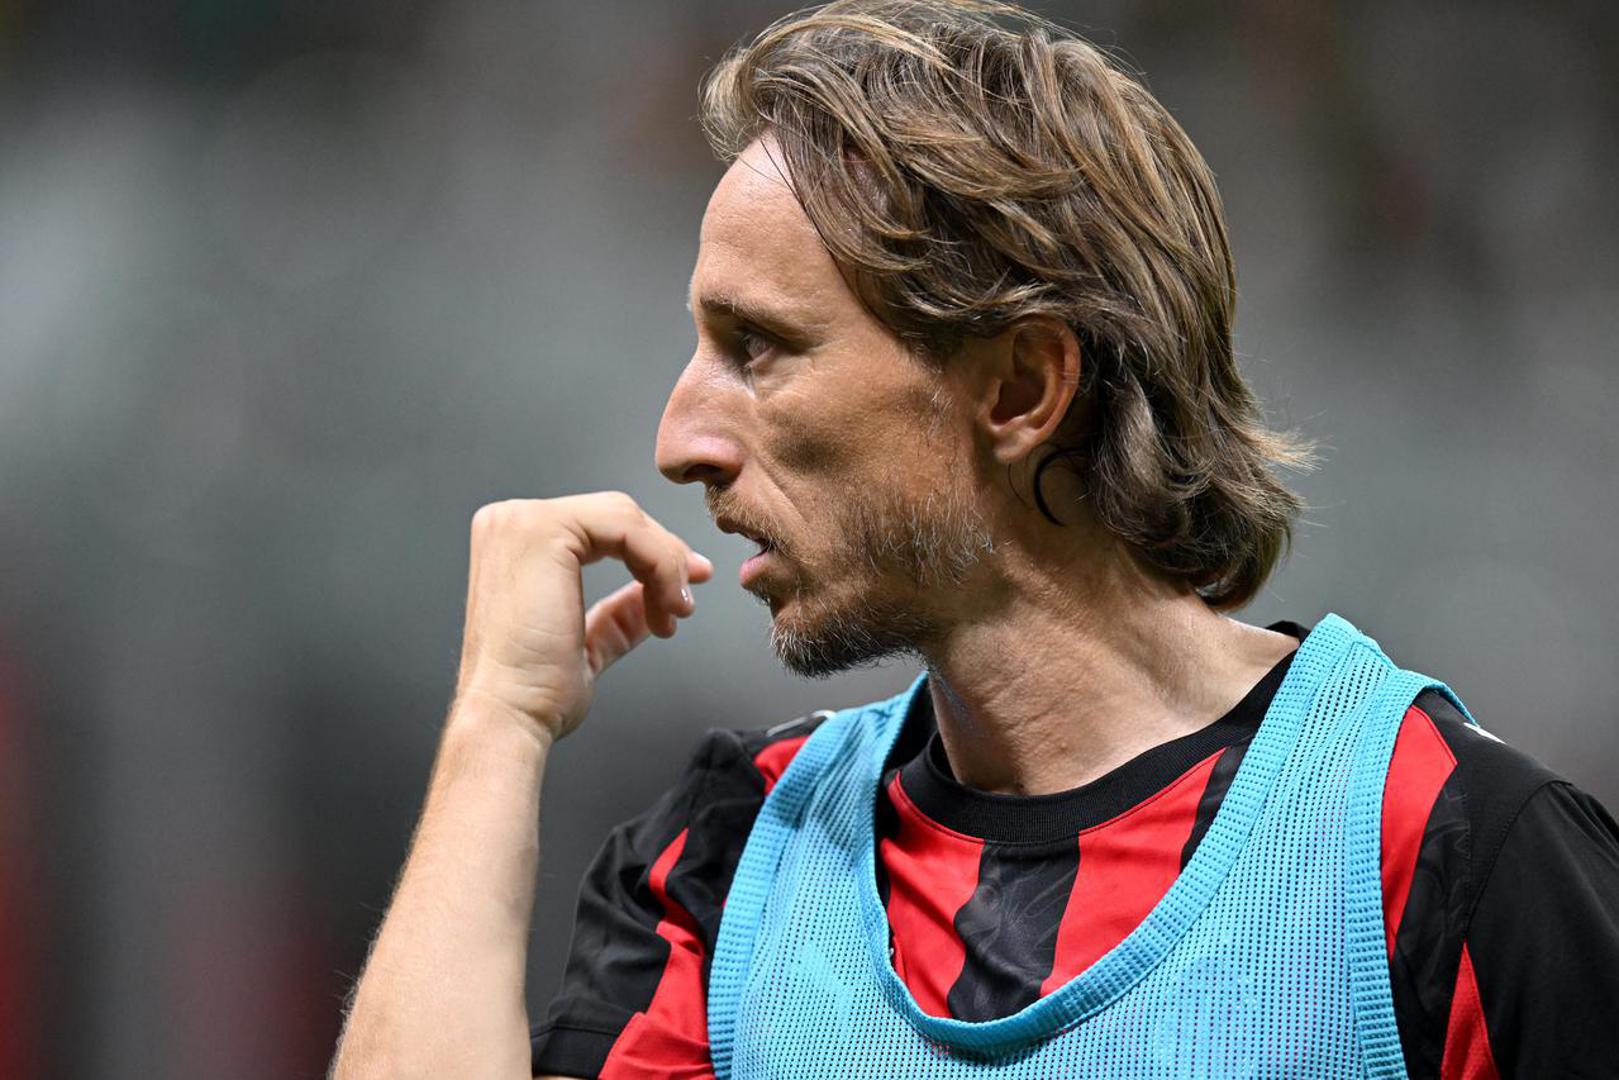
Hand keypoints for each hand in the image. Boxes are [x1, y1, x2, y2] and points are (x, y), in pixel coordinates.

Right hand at [452, 492, 712, 744]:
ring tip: (673, 612)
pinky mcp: (543, 529)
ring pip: (626, 519)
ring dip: (664, 566)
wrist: (509, 715)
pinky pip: (626, 529)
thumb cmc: (533, 690)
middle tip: (686, 600)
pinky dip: (658, 564)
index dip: (651, 554)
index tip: (682, 592)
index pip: (600, 527)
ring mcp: (523, 521)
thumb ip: (618, 612)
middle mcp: (511, 522)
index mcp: (514, 542)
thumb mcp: (587, 640)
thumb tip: (655, 596)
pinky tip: (664, 605)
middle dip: (664, 557)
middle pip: (616, 516)